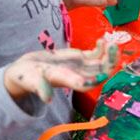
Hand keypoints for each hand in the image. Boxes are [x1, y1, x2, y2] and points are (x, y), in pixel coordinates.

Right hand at [4, 39, 118, 102]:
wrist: (26, 70)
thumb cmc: (26, 77)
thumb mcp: (31, 80)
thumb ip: (40, 87)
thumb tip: (47, 99)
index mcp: (67, 82)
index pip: (85, 85)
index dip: (95, 80)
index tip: (103, 73)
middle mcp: (77, 75)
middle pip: (99, 73)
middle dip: (109, 62)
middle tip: (113, 47)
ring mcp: (80, 66)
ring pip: (101, 63)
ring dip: (109, 53)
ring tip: (111, 41)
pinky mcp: (80, 58)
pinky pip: (96, 54)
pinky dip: (102, 47)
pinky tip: (102, 39)